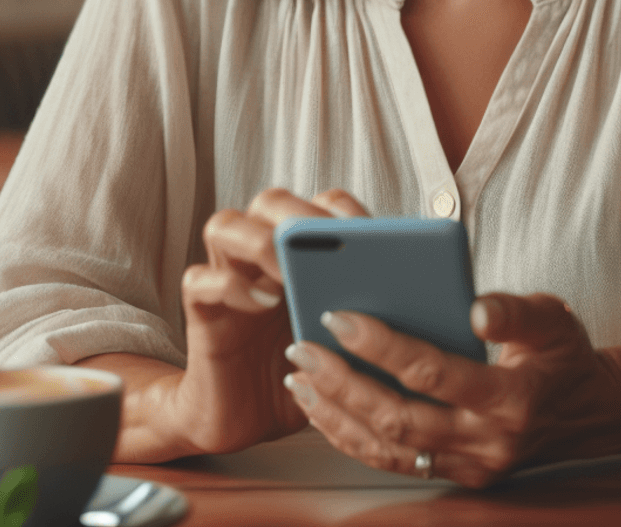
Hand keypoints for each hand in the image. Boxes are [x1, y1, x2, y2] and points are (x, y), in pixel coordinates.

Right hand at [165, 186, 370, 456]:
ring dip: (257, 240)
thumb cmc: (307, 370)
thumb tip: (421, 297)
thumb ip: (371, 310)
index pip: (322, 204)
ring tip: (286, 270)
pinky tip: (261, 303)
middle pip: (271, 202)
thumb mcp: (348, 341)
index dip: (344, 212)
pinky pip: (199, 280)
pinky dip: (229, 285)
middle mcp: (265, 254)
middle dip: (297, 213)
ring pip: (225, 225)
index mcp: (306, 252)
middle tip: (319, 243)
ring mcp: (230, 277)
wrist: (248, 417)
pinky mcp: (202, 312)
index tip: (368, 235)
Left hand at [281, 292, 620, 487]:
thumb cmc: (561, 353)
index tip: (339, 316)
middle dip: (343, 382)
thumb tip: (475, 308)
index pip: (432, 373)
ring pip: (387, 448)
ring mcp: (468, 466)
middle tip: (303, 347)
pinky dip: (352, 437)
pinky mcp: (455, 476)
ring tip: (300, 377)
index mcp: (509, 399)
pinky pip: (393, 462)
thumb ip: (514, 311)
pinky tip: (324, 408)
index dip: (382, 346)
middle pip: (398, 417)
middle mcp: (485, 442)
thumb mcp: (554, 317)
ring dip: (336, 414)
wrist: (586, 411)